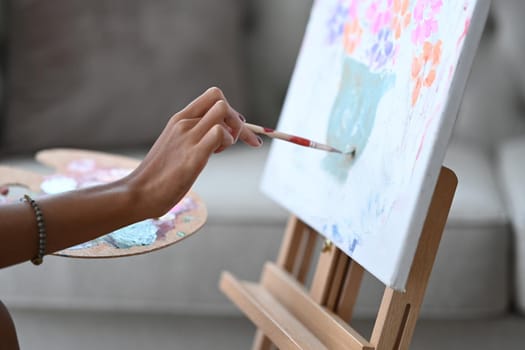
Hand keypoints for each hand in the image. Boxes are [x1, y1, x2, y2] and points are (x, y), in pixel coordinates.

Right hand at [124, 87, 261, 217]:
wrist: (137, 194)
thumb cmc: (158, 177)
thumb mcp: (176, 149)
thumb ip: (192, 139)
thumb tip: (216, 138)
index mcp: (178, 120)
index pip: (212, 97)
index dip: (230, 111)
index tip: (237, 130)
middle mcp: (183, 123)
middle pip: (221, 100)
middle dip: (237, 120)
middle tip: (237, 142)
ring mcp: (187, 137)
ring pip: (223, 111)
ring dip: (232, 130)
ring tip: (220, 151)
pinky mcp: (193, 155)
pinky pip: (219, 133)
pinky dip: (226, 142)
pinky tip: (215, 156)